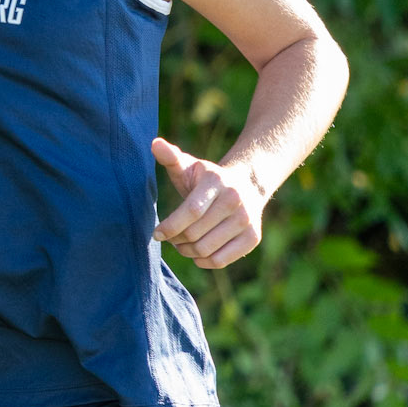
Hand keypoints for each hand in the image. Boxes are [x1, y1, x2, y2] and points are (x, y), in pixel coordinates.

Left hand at [150, 137, 264, 268]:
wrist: (247, 185)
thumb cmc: (207, 180)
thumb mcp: (189, 166)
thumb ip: (171, 158)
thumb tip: (155, 144)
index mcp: (217, 181)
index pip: (191, 211)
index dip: (171, 226)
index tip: (157, 234)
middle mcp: (236, 200)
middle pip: (196, 233)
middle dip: (177, 239)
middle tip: (171, 238)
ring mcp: (247, 220)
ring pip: (206, 249)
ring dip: (187, 252)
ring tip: (182, 245)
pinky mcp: (253, 237)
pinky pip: (220, 261)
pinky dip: (203, 262)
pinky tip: (197, 254)